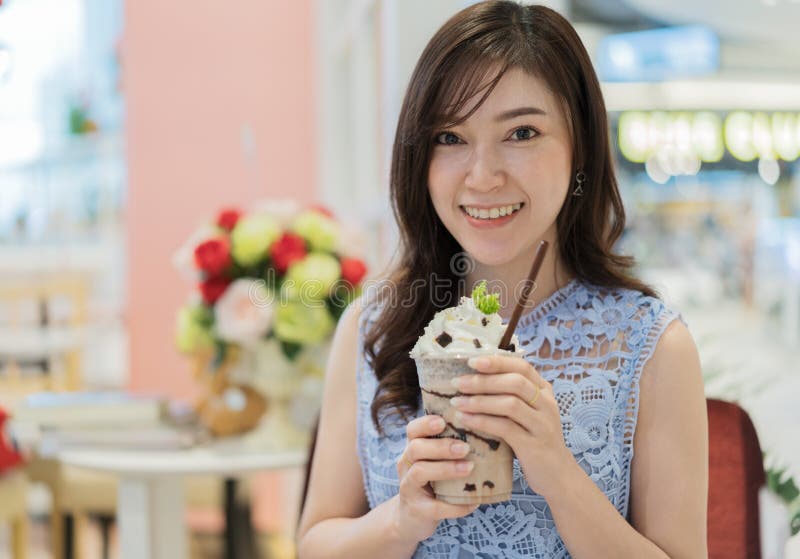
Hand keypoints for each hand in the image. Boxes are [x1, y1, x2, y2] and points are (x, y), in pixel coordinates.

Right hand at [392, 414, 478, 542]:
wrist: (412, 517)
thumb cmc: (432, 483)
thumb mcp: (435, 462)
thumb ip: (450, 448)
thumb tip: (488, 433)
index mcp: (413, 449)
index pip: (413, 430)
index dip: (425, 423)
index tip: (443, 421)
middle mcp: (406, 465)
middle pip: (416, 448)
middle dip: (441, 446)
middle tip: (465, 448)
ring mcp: (409, 487)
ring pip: (420, 472)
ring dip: (446, 469)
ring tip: (469, 468)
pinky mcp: (417, 510)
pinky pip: (436, 506)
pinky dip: (456, 506)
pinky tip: (474, 502)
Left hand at [449, 354, 572, 498]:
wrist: (558, 477)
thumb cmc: (533, 440)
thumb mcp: (527, 413)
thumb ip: (510, 396)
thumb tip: (472, 378)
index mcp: (544, 391)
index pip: (522, 366)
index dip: (496, 361)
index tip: (471, 361)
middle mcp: (547, 404)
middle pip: (515, 382)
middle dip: (483, 380)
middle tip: (457, 383)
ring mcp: (543, 425)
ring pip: (510, 404)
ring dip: (479, 401)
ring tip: (457, 402)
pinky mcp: (534, 445)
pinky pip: (505, 428)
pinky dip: (482, 421)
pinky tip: (465, 420)